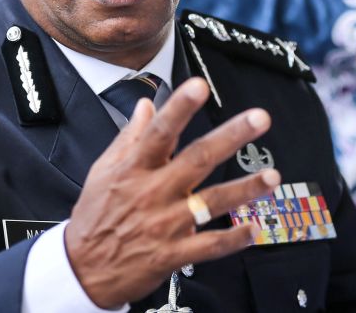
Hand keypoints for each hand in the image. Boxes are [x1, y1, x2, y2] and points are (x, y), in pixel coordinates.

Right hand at [65, 77, 278, 308]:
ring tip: (272, 177)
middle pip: (197, 159)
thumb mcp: (104, 170)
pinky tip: (254, 229)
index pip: (159, 132)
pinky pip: (209, 246)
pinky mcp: (173, 254)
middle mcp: (153, 192)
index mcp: (134, 169)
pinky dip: (233, 239)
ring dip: (245, 189)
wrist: (83, 269)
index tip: (199, 86)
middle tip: (259, 118)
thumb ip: (129, 137)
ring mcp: (165, 225)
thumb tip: (146, 105)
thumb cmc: (95, 215)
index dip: (179, 108)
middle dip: (231, 136)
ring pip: (212, 202)